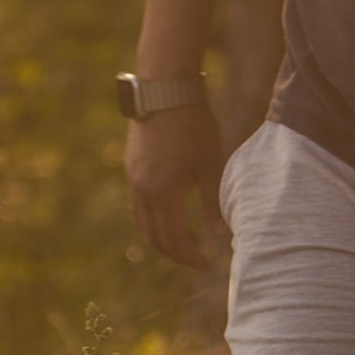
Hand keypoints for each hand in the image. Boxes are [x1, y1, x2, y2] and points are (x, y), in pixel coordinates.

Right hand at [127, 100, 230, 270]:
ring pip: (142, 223)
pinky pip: (138, 206)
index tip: (208, 265)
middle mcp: (142, 190)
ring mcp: (133, 179)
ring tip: (185, 243)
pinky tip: (170, 217)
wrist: (165, 89)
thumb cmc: (194, 124)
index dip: (191, 256)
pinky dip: (152, 220)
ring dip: (161, 239)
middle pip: (154, 237)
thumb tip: (223, 237)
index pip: (175, 239)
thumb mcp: (210, 165)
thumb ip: (213, 204)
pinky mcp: (131, 168)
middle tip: (197, 260)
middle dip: (176, 253)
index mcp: (163, 192)